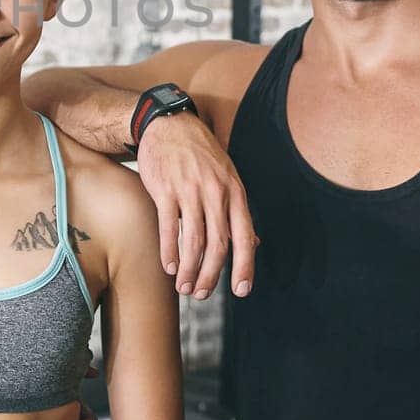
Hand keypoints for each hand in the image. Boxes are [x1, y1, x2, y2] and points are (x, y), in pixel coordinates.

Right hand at [135, 111, 256, 299]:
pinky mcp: (164, 190)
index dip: (245, 266)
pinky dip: (169, 251)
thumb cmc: (200, 155)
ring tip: (183, 287)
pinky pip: (169, 227)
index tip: (241, 290)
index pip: (244, 236)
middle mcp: (215, 193)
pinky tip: (168, 266)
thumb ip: (237, 212)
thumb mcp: (228, 178)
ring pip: (194, 241)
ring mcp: (189, 191)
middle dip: (211, 276)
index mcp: (235, 192)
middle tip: (201, 294)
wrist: (170, 125)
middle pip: (218, 245)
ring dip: (189, 270)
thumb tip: (254, 244)